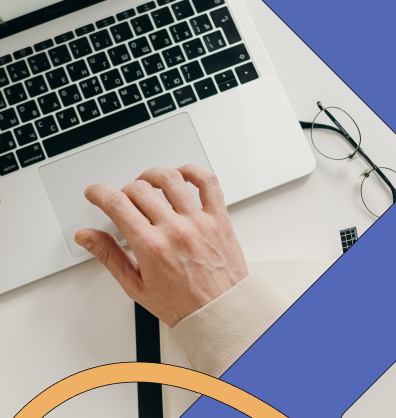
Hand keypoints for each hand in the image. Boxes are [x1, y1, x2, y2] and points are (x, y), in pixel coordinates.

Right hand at [74, 165, 248, 326]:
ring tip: (149, 184)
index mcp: (152, 247)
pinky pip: (208, 183)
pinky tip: (182, 176)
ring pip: (171, 179)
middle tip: (125, 201)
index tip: (96, 193)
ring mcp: (199, 221)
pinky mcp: (219, 218)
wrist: (220, 312)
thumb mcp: (136, 286)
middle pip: (140, 189)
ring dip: (152, 175)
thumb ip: (109, 256)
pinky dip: (194, 171)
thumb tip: (87, 237)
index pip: (117, 205)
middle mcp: (175, 230)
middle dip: (124, 190)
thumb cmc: (182, 304)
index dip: (99, 193)